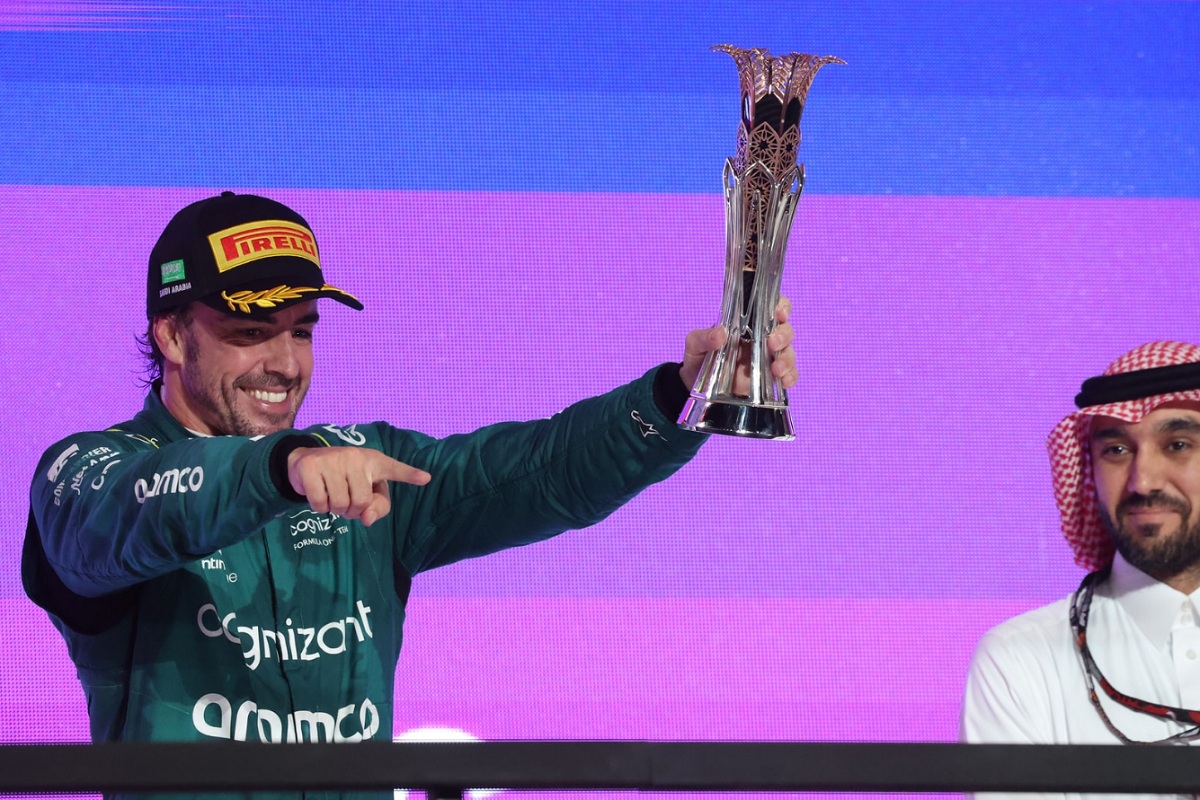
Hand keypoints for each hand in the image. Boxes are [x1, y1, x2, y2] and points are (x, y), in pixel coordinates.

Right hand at [286, 447, 430, 526]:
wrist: (306, 461)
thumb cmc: (344, 478)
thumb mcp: (364, 490)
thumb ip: (376, 507)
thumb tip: (367, 519)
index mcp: (374, 461)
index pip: (394, 469)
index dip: (409, 474)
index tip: (425, 479)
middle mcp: (355, 456)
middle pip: (362, 502)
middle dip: (352, 510)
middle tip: (345, 499)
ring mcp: (333, 459)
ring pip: (340, 505)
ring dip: (334, 509)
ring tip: (332, 494)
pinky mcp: (311, 466)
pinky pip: (320, 504)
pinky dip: (319, 507)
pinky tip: (318, 492)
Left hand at [679, 295, 796, 393]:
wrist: (695, 385)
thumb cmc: (698, 357)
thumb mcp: (694, 344)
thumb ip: (704, 338)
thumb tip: (720, 333)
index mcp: (746, 323)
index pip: (771, 307)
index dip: (781, 306)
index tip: (779, 313)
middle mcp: (761, 338)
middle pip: (784, 330)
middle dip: (783, 335)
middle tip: (771, 343)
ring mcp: (766, 358)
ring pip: (788, 352)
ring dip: (787, 358)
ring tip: (775, 369)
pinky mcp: (768, 379)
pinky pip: (788, 375)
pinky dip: (790, 377)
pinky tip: (784, 381)